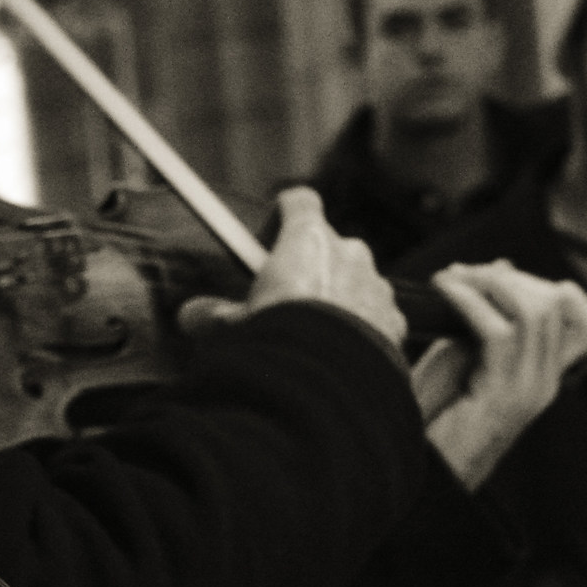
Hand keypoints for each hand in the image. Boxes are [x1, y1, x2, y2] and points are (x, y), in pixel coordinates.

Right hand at [178, 187, 406, 349]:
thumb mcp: (231, 326)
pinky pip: (376, 317)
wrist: (329, 386)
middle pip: (329, 246)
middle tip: (284, 300)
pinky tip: (340, 356)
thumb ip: (211, 315)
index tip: (267, 238)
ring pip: (356, 282)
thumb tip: (191, 316)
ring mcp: (378, 286)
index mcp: (309, 238)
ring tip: (312, 336)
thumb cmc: (280, 342)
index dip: (282, 215)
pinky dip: (361, 330)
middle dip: (310, 267)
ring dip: (337, 299)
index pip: (299, 201)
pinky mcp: (396, 321)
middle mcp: (350, 253)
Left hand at [421, 260, 586, 487]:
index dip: (554, 286)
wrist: (424, 473)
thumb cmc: (435, 419)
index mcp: (543, 375)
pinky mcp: (503, 398)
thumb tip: (501, 268)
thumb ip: (486, 317)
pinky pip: (499, 332)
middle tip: (463, 273)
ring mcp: (528, 391)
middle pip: (557, 301)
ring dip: (487, 282)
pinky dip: (469, 300)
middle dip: (506, 275)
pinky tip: (444, 294)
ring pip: (534, 310)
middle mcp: (545, 382)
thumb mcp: (465, 357)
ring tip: (451, 280)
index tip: (501, 278)